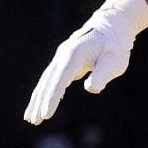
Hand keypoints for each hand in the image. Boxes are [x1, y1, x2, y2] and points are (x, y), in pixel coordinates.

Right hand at [25, 0, 147, 124]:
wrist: (113, 26)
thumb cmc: (115, 45)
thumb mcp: (115, 61)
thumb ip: (102, 74)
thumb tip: (90, 88)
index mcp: (74, 54)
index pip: (60, 79)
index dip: (52, 97)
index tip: (46, 114)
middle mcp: (63, 55)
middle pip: (48, 82)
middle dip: (40, 102)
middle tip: (34, 121)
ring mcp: (62, 58)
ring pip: (46, 81)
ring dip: (38, 99)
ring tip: (32, 118)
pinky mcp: (65, 62)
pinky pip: (53, 79)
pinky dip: (46, 92)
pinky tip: (43, 106)